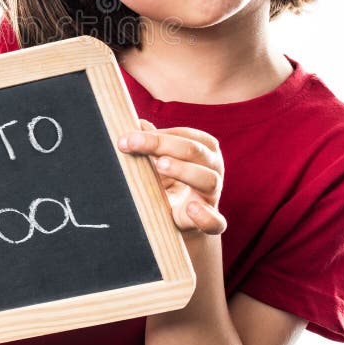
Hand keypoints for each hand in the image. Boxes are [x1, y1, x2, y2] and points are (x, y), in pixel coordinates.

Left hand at [118, 119, 225, 234]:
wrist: (176, 218)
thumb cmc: (169, 180)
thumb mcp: (159, 159)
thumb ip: (151, 143)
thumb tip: (138, 123)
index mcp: (203, 149)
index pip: (184, 135)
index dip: (157, 134)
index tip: (128, 137)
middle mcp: (213, 168)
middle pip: (195, 151)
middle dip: (162, 144)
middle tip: (134, 143)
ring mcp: (213, 195)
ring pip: (208, 179)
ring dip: (183, 170)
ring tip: (159, 165)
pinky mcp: (211, 221)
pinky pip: (216, 221)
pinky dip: (206, 216)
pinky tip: (191, 208)